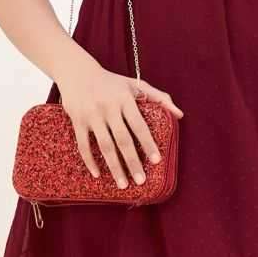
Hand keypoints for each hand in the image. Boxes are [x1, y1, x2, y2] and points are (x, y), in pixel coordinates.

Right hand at [55, 59, 183, 188]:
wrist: (77, 72)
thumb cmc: (111, 82)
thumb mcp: (135, 84)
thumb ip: (159, 98)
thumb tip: (180, 115)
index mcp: (125, 99)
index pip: (139, 125)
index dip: (148, 144)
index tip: (156, 161)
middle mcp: (108, 107)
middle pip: (123, 140)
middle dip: (133, 162)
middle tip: (141, 181)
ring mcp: (91, 115)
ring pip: (104, 146)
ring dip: (114, 167)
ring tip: (123, 184)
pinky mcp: (77, 121)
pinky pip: (83, 145)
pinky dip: (90, 161)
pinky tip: (98, 175)